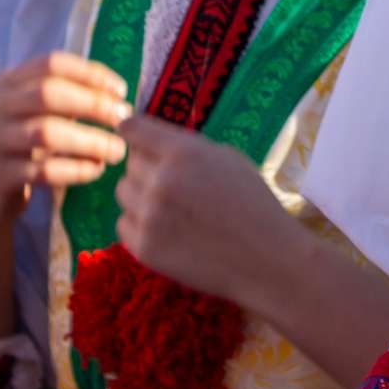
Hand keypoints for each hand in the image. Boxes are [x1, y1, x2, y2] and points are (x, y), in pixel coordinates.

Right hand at [0, 51, 129, 221]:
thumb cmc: (23, 149)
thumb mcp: (39, 116)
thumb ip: (68, 100)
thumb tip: (118, 97)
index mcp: (7, 83)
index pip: (51, 64)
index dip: (90, 73)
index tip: (121, 90)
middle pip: (48, 94)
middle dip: (92, 104)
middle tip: (124, 119)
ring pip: (45, 133)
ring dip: (89, 140)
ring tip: (117, 151)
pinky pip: (42, 170)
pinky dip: (75, 170)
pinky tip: (96, 171)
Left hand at [113, 114, 297, 305]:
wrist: (265, 259)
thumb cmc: (254, 204)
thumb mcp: (229, 160)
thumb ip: (189, 149)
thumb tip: (156, 144)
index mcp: (183, 153)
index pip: (134, 128)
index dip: (132, 129)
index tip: (131, 132)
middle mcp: (161, 181)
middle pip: (130, 163)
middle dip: (147, 167)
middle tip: (169, 182)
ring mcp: (149, 217)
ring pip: (123, 193)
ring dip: (140, 195)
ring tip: (168, 207)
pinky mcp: (144, 248)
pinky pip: (124, 225)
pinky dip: (139, 225)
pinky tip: (165, 230)